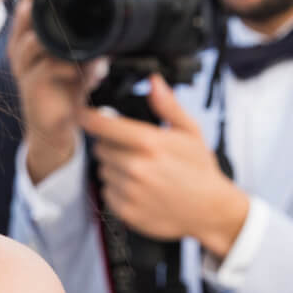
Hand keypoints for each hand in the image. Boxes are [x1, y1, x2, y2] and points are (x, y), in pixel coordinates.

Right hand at [8, 0, 92, 183]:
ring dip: (47, 17)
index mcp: (34, 26)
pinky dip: (63, 62)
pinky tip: (78, 60)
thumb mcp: (84, 49)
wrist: (56, 126)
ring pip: (30, 31)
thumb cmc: (66, 84)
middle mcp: (23, 39)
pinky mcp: (31, 84)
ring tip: (60, 2)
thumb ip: (95, 28)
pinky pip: (45, 67)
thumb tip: (119, 2)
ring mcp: (24, 61)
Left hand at [81, 75, 249, 255]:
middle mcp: (136, 167)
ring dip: (114, 168)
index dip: (88, 117)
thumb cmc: (200, 170)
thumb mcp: (190, 132)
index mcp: (149, 143)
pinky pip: (106, 191)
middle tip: (134, 151)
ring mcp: (129, 190)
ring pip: (102, 169)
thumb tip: (154, 82)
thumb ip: (168, 106)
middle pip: (100, 147)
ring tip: (141, 171)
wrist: (210, 210)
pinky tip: (139, 188)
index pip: (102, 125)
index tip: (82, 113)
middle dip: (111, 145)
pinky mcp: (125, 210)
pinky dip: (117, 189)